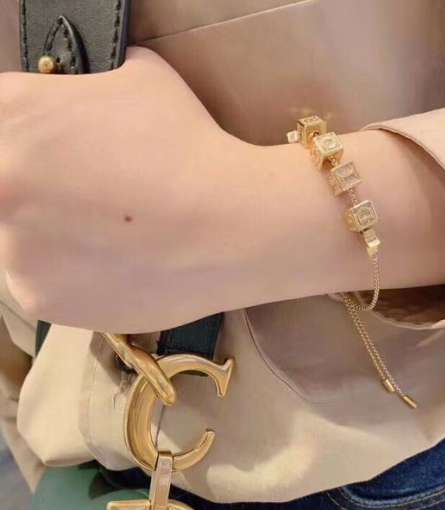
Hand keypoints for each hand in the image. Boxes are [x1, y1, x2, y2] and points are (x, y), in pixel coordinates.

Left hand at [0, 47, 241, 332]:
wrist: (228, 229)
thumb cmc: (188, 145)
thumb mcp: (140, 80)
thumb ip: (91, 91)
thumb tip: (91, 100)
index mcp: (10, 115)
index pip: (0, 128)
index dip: (36, 145)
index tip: (60, 161)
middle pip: (5, 187)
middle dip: (40, 192)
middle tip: (86, 201)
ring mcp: (11, 248)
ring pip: (18, 241)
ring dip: (52, 238)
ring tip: (110, 240)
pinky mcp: (37, 300)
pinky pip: (43, 283)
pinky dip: (71, 278)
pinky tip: (113, 268)